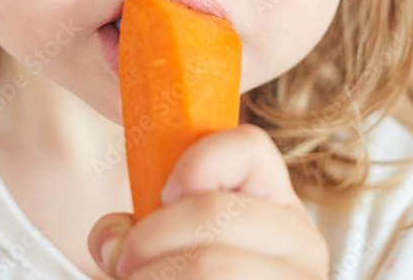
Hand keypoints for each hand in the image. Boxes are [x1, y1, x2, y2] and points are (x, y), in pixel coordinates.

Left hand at [88, 125, 328, 278]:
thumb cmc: (184, 276)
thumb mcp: (171, 243)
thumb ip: (138, 228)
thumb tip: (111, 242)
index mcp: (277, 203)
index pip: (250, 146)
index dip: (198, 162)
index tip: (163, 195)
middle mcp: (301, 241)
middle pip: (213, 212)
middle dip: (148, 239)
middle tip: (121, 261)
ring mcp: (300, 279)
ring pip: (209, 263)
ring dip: (150, 275)